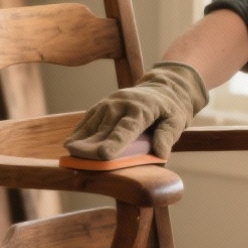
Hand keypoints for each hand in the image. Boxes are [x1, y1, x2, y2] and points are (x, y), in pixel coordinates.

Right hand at [65, 61, 207, 159]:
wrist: (162, 87)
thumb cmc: (170, 110)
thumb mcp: (177, 121)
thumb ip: (167, 136)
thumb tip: (161, 154)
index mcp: (141, 109)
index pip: (126, 129)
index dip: (114, 143)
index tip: (103, 155)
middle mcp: (122, 104)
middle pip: (105, 129)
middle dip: (92, 145)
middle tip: (79, 161)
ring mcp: (109, 103)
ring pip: (93, 123)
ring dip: (81, 139)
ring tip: (70, 154)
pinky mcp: (102, 105)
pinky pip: (89, 120)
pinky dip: (80, 132)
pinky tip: (72, 144)